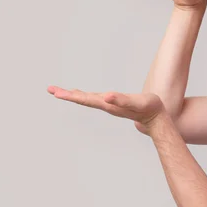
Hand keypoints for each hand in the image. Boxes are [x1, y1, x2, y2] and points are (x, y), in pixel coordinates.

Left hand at [47, 85, 164, 126]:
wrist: (155, 118)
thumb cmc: (148, 108)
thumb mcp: (136, 102)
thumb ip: (121, 100)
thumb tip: (106, 96)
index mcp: (108, 104)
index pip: (86, 99)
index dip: (71, 96)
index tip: (56, 93)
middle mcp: (105, 105)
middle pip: (82, 99)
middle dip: (66, 94)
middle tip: (50, 89)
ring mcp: (108, 105)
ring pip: (86, 99)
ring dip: (73, 95)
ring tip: (59, 91)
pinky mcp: (113, 103)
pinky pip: (94, 99)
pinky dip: (84, 95)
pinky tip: (81, 94)